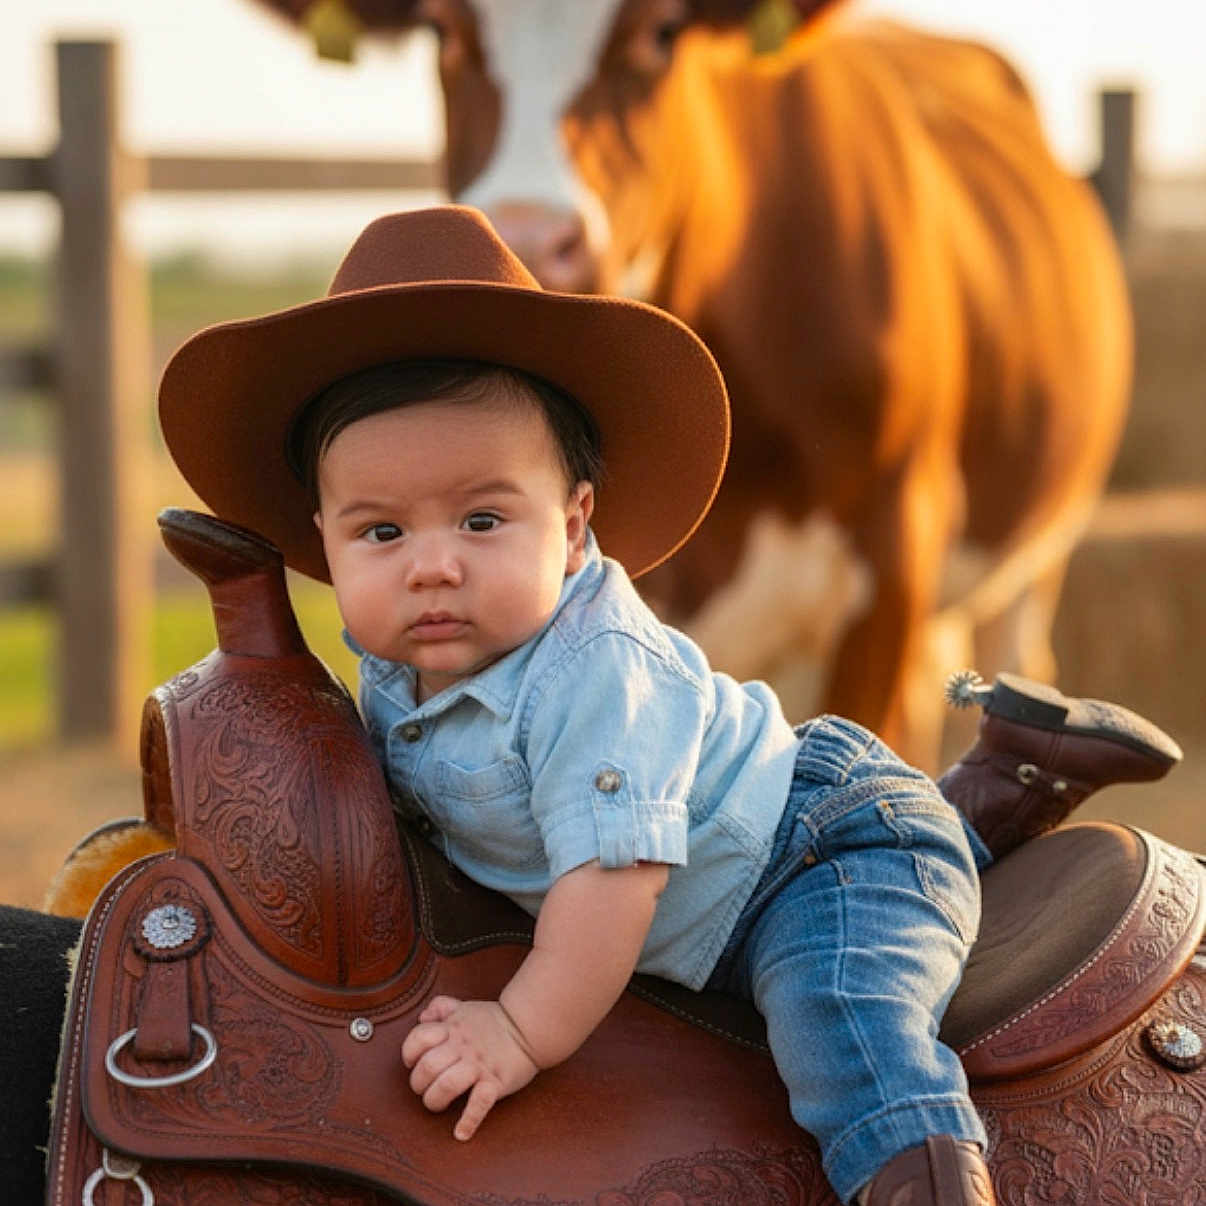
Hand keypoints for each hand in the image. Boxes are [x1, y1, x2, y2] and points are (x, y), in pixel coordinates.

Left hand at [401, 996, 539, 1139]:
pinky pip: (479, 1103)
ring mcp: (478, 1066)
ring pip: (446, 1086)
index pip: (418, 1039)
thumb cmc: (492, 1021)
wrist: (528, 1027)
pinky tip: (461, 1133)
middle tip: (426, 1088)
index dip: (409, 1054)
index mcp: (452, 1029)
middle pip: (427, 1067)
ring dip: (435, 1101)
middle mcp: (461, 1047)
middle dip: (419, 1084)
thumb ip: (440, 1008)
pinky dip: (468, 1121)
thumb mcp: (464, 1007)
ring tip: (439, 1105)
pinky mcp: (495, 1083)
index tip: (414, 1063)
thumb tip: (422, 1018)